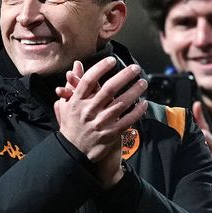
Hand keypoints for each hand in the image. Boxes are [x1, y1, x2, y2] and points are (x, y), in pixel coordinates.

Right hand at [54, 57, 147, 187]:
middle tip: (135, 68)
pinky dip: (137, 111)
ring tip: (143, 82)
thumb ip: (72, 84)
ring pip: (122, 103)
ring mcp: (100, 123)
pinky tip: (144, 103)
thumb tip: (76, 65)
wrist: (73, 151)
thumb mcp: (67, 104)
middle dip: (124, 76)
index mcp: (76, 102)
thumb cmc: (71, 125)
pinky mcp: (110, 134)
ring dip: (135, 91)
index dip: (100, 68)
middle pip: (109, 89)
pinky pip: (128, 120)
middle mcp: (88, 111)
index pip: (88, 80)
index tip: (112, 60)